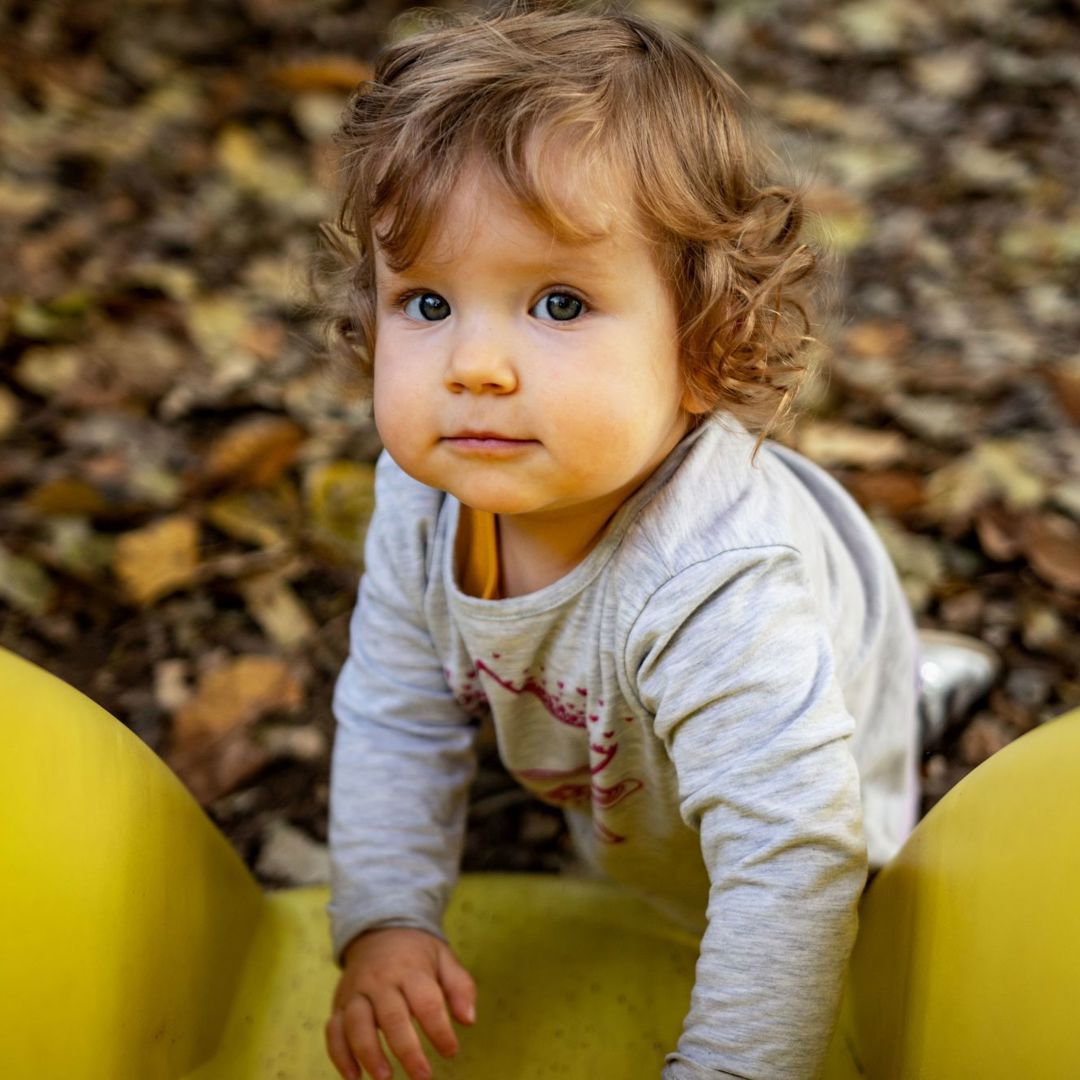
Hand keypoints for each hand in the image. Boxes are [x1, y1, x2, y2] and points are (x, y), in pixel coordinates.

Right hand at [325, 926, 476, 1079]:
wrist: (378, 930)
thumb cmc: (417, 954)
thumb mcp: (444, 958)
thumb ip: (460, 986)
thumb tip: (469, 1019)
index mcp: (410, 969)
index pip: (426, 1001)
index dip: (439, 1029)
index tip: (451, 1051)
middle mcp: (380, 981)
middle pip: (391, 1016)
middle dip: (406, 1049)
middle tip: (423, 1076)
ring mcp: (356, 992)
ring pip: (357, 1024)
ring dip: (369, 1053)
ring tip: (385, 1078)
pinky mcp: (339, 1004)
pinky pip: (333, 1030)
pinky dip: (339, 1055)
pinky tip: (353, 1077)